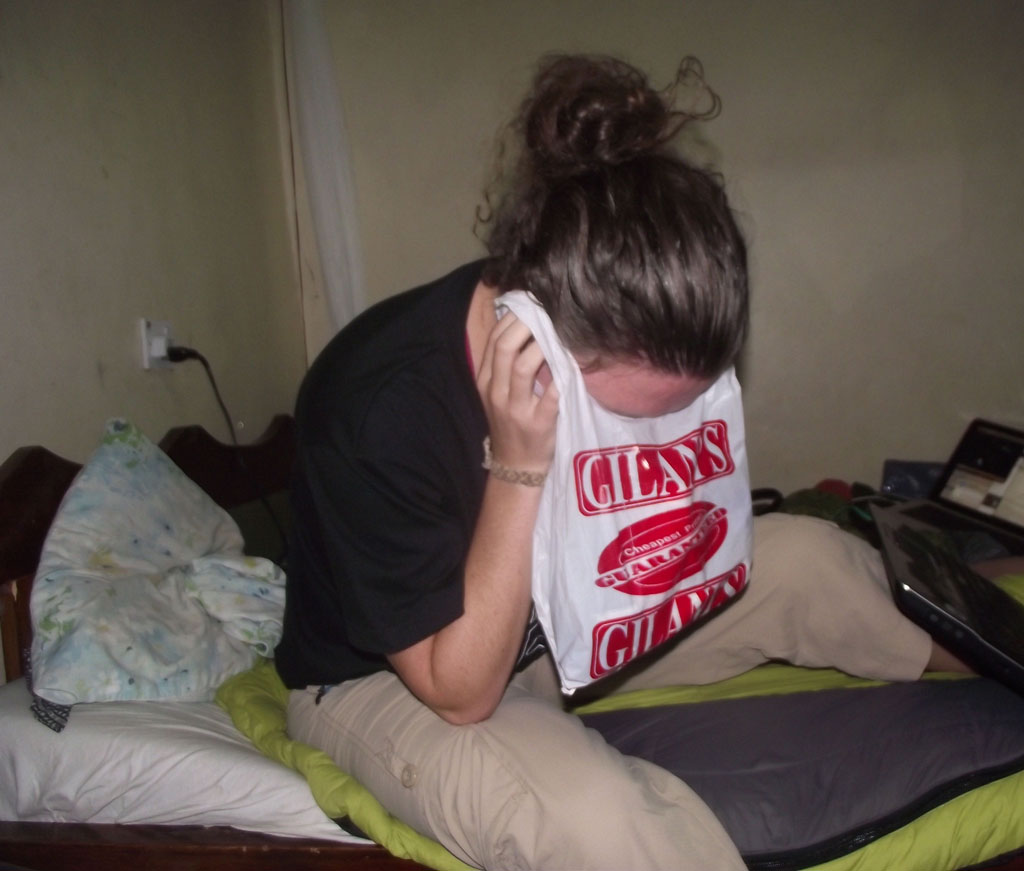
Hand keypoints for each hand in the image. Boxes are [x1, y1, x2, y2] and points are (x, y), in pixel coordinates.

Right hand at [476, 313, 558, 473]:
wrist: (516, 464)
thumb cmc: (511, 422)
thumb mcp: (498, 392)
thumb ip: (506, 363)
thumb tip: (525, 323)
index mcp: (486, 381)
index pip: (494, 340)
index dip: (512, 317)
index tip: (532, 303)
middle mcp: (496, 392)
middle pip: (505, 347)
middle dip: (527, 324)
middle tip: (547, 312)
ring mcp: (516, 409)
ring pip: (523, 366)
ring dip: (542, 345)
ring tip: (558, 333)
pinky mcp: (538, 422)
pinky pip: (550, 394)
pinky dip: (561, 375)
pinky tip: (571, 362)